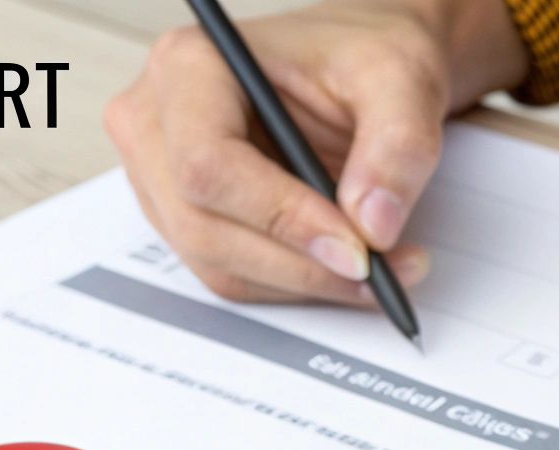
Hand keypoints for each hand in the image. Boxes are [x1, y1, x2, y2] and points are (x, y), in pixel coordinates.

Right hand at [106, 0, 526, 304]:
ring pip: (218, 265)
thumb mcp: (400, 78)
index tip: (355, 246)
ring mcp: (162, 178)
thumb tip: (373, 226)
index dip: (281, 216)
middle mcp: (158, 124)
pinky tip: (345, 267)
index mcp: (189, 67)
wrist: (359, 71)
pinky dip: (294, 284)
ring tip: (382, 270)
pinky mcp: (186, 219)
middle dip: (300, 264)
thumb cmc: (361, 55)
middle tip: (379, 271)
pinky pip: (232, 275)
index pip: (208, 164)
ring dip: (304, 282)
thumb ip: (397, 145)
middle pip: (205, 227)